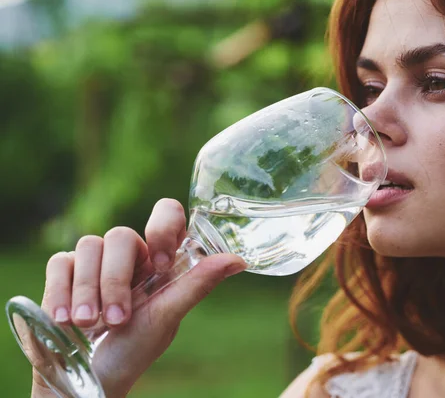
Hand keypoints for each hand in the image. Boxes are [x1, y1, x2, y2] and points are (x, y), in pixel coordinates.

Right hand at [31, 198, 246, 396]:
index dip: (163, 227)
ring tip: (88, 324)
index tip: (159, 264)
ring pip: (88, 246)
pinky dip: (60, 292)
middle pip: (121, 236)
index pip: (167, 213)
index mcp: (160, 259)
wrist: (90, 377)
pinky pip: (59, 262)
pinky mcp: (63, 273)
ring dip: (88, 291)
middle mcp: (130, 255)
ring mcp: (95, 262)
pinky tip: (64, 319)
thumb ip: (198, 284)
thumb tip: (239, 260)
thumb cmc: (135, 348)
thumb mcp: (168, 316)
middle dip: (116, 281)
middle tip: (116, 319)